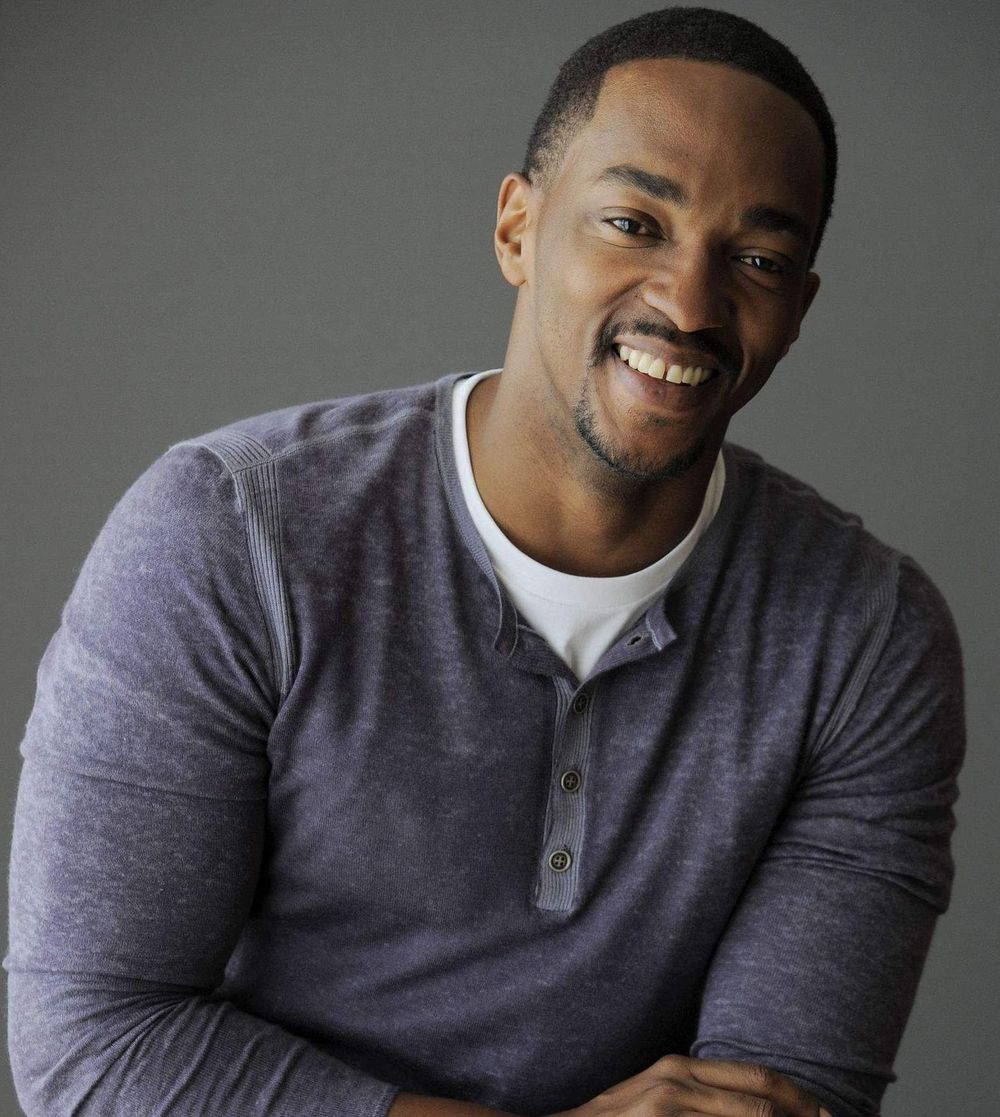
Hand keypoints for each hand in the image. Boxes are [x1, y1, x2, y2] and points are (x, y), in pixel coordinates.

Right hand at [550, 1055, 831, 1116]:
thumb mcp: (655, 1100)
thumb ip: (697, 1099)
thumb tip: (753, 1108)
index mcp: (683, 1068)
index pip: (758, 1077)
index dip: (799, 1099)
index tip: (826, 1116)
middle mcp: (681, 1078)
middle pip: (764, 1095)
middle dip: (803, 1114)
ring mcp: (671, 1103)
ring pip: (752, 1115)